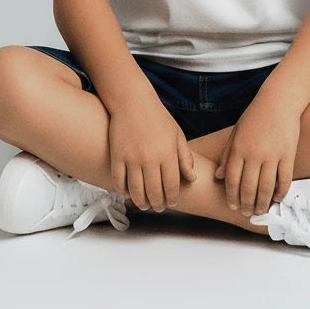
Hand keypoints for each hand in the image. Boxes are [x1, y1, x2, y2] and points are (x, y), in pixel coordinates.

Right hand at [108, 93, 196, 212]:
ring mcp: (132, 158)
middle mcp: (150, 158)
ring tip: (145, 204)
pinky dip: (123, 191)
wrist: (132, 100)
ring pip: (136, 191)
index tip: (172, 203)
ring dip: (141, 202)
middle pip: (154, 192)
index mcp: (167, 153)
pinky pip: (119, 182)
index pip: (172, 186)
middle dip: (158, 204)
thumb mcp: (177, 134)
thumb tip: (192, 179)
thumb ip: (185, 158)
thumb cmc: (157, 117)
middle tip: (159, 207)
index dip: (172, 199)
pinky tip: (129, 192)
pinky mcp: (117, 156)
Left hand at [214, 93, 300, 217]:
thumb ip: (227, 155)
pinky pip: (284, 179)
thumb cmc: (255, 116)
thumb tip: (218, 177)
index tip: (233, 206)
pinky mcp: (288, 154)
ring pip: (266, 187)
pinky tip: (277, 199)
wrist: (278, 101)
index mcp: (238, 148)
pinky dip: (281, 192)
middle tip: (247, 213)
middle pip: (249, 187)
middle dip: (247, 204)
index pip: (232, 180)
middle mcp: (254, 153)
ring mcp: (272, 154)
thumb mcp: (236, 133)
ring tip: (261, 210)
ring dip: (263, 203)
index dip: (232, 196)